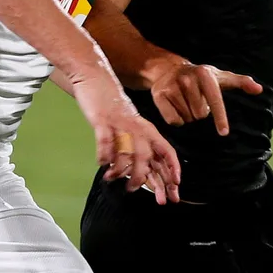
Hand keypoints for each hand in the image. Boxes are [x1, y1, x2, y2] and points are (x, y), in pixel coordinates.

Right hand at [73, 74, 180, 203]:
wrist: (96, 79)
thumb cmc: (114, 109)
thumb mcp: (132, 127)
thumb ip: (139, 149)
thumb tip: (147, 179)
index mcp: (147, 130)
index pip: (167, 151)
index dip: (173, 169)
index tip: (176, 186)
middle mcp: (137, 128)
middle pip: (147, 157)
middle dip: (146, 179)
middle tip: (139, 194)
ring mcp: (120, 124)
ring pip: (127, 152)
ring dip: (121, 170)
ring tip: (114, 178)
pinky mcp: (102, 120)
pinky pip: (104, 142)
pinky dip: (103, 156)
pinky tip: (102, 164)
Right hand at [141, 58, 263, 133]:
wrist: (168, 68)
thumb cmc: (201, 77)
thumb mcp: (221, 77)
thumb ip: (241, 82)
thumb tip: (259, 89)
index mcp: (206, 75)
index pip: (215, 101)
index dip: (220, 118)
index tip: (223, 132)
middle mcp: (188, 79)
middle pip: (200, 115)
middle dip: (200, 113)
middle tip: (196, 102)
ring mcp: (172, 86)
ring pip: (187, 118)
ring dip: (189, 115)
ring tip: (185, 102)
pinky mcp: (159, 95)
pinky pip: (173, 121)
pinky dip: (177, 120)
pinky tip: (176, 108)